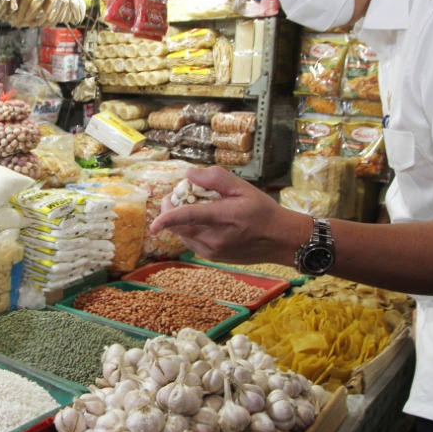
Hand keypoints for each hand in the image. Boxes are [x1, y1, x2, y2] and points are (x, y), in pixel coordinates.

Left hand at [151, 167, 306, 264]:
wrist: (279, 240)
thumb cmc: (262, 211)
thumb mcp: (243, 188)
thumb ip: (215, 178)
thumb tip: (189, 174)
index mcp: (222, 218)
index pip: (188, 217)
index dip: (167, 218)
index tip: (153, 223)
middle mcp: (214, 238)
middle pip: (179, 227)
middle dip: (171, 210)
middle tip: (177, 195)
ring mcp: (212, 251)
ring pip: (183, 235)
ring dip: (180, 221)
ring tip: (192, 206)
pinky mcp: (212, 257)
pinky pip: (191, 242)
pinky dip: (190, 230)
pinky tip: (203, 221)